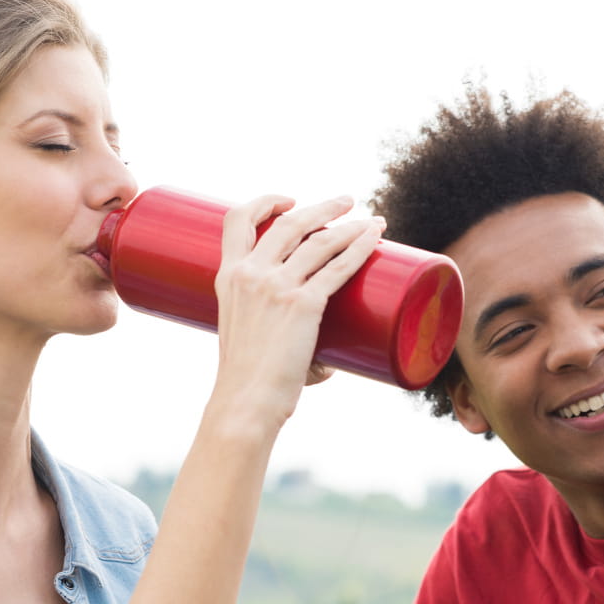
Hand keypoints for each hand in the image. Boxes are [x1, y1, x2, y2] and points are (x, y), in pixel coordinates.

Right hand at [208, 195, 382, 432]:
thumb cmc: (248, 381)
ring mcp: (276, 287)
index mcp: (228, 277)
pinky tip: (376, 237)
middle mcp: (250, 274)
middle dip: (322, 207)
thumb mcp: (247, 340)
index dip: (265, 202)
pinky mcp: (303, 304)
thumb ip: (285, 341)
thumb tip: (330, 361)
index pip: (237, 220)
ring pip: (319, 240)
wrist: (245, 401)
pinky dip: (361, 247)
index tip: (288, 201)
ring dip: (349, 223)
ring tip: (372, 221)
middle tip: (345, 203)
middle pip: (289, 222)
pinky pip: (338, 266)